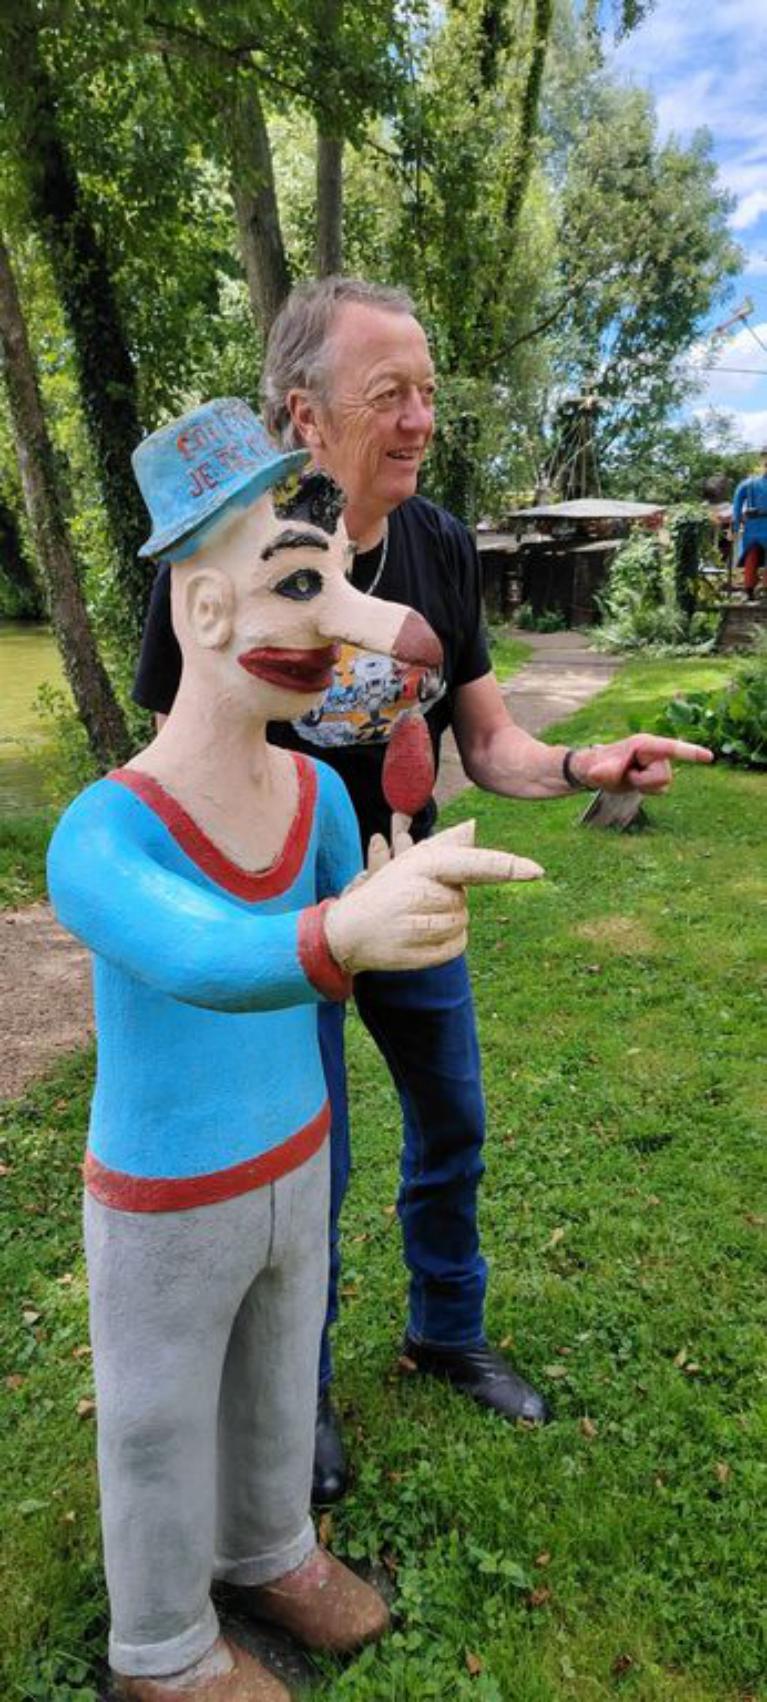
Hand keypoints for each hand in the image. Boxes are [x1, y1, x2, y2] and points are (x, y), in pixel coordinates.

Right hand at [325, 820, 542, 974]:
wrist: (346, 931)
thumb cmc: (386, 891)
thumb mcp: (411, 861)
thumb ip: (446, 846)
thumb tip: (474, 827)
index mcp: (423, 865)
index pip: (474, 865)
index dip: (507, 867)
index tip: (536, 871)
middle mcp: (420, 894)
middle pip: (466, 901)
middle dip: (450, 901)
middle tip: (415, 901)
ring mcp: (418, 926)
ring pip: (462, 924)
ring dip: (448, 924)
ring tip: (414, 919)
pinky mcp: (419, 954)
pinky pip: (457, 946)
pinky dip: (446, 944)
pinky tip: (419, 938)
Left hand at [571, 735, 712, 795]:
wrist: (595, 771)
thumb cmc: (596, 765)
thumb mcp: (598, 769)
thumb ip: (602, 771)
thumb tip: (597, 774)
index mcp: (644, 744)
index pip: (670, 748)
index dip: (690, 752)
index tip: (709, 757)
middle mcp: (655, 752)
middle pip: (663, 777)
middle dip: (644, 783)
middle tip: (627, 775)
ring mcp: (658, 763)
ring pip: (663, 785)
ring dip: (644, 786)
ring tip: (629, 777)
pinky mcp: (658, 773)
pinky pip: (660, 790)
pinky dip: (647, 790)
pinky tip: (635, 782)